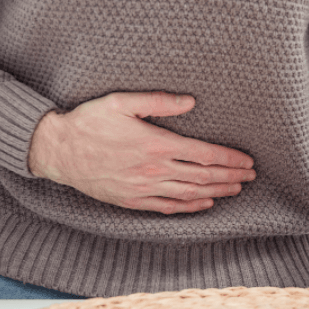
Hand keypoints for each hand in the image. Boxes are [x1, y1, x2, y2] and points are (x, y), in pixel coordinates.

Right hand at [28, 91, 256, 213]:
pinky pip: (168, 207)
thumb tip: (191, 101)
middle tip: (251, 176)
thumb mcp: (121, 102)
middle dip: (230, 176)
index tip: (247, 160)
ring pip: (189, 193)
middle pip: (202, 176)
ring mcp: (143, 189)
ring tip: (236, 188)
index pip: (203, 154)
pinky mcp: (132, 201)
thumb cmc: (88, 122)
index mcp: (155, 144)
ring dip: (216, 192)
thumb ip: (159, 101)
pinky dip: (190, 207)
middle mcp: (154, 170)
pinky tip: (205, 204)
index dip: (229, 158)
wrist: (58, 151)